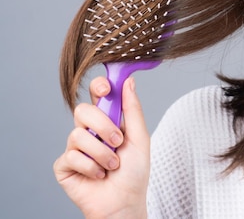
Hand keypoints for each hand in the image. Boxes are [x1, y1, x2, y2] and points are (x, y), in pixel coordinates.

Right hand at [53, 77, 149, 218]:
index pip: (97, 95)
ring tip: (112, 165)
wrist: (124, 202)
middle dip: (102, 125)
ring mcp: (75, 147)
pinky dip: (90, 167)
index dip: (99, 87)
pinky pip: (71, 156)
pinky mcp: (64, 165)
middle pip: (82, 110)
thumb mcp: (139, 137)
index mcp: (108, 120)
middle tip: (118, 142)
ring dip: (101, 153)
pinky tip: (98, 175)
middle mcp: (89, 131)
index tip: (106, 89)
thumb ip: (132, 109)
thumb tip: (128, 81)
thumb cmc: (134, 172)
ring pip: (78, 135)